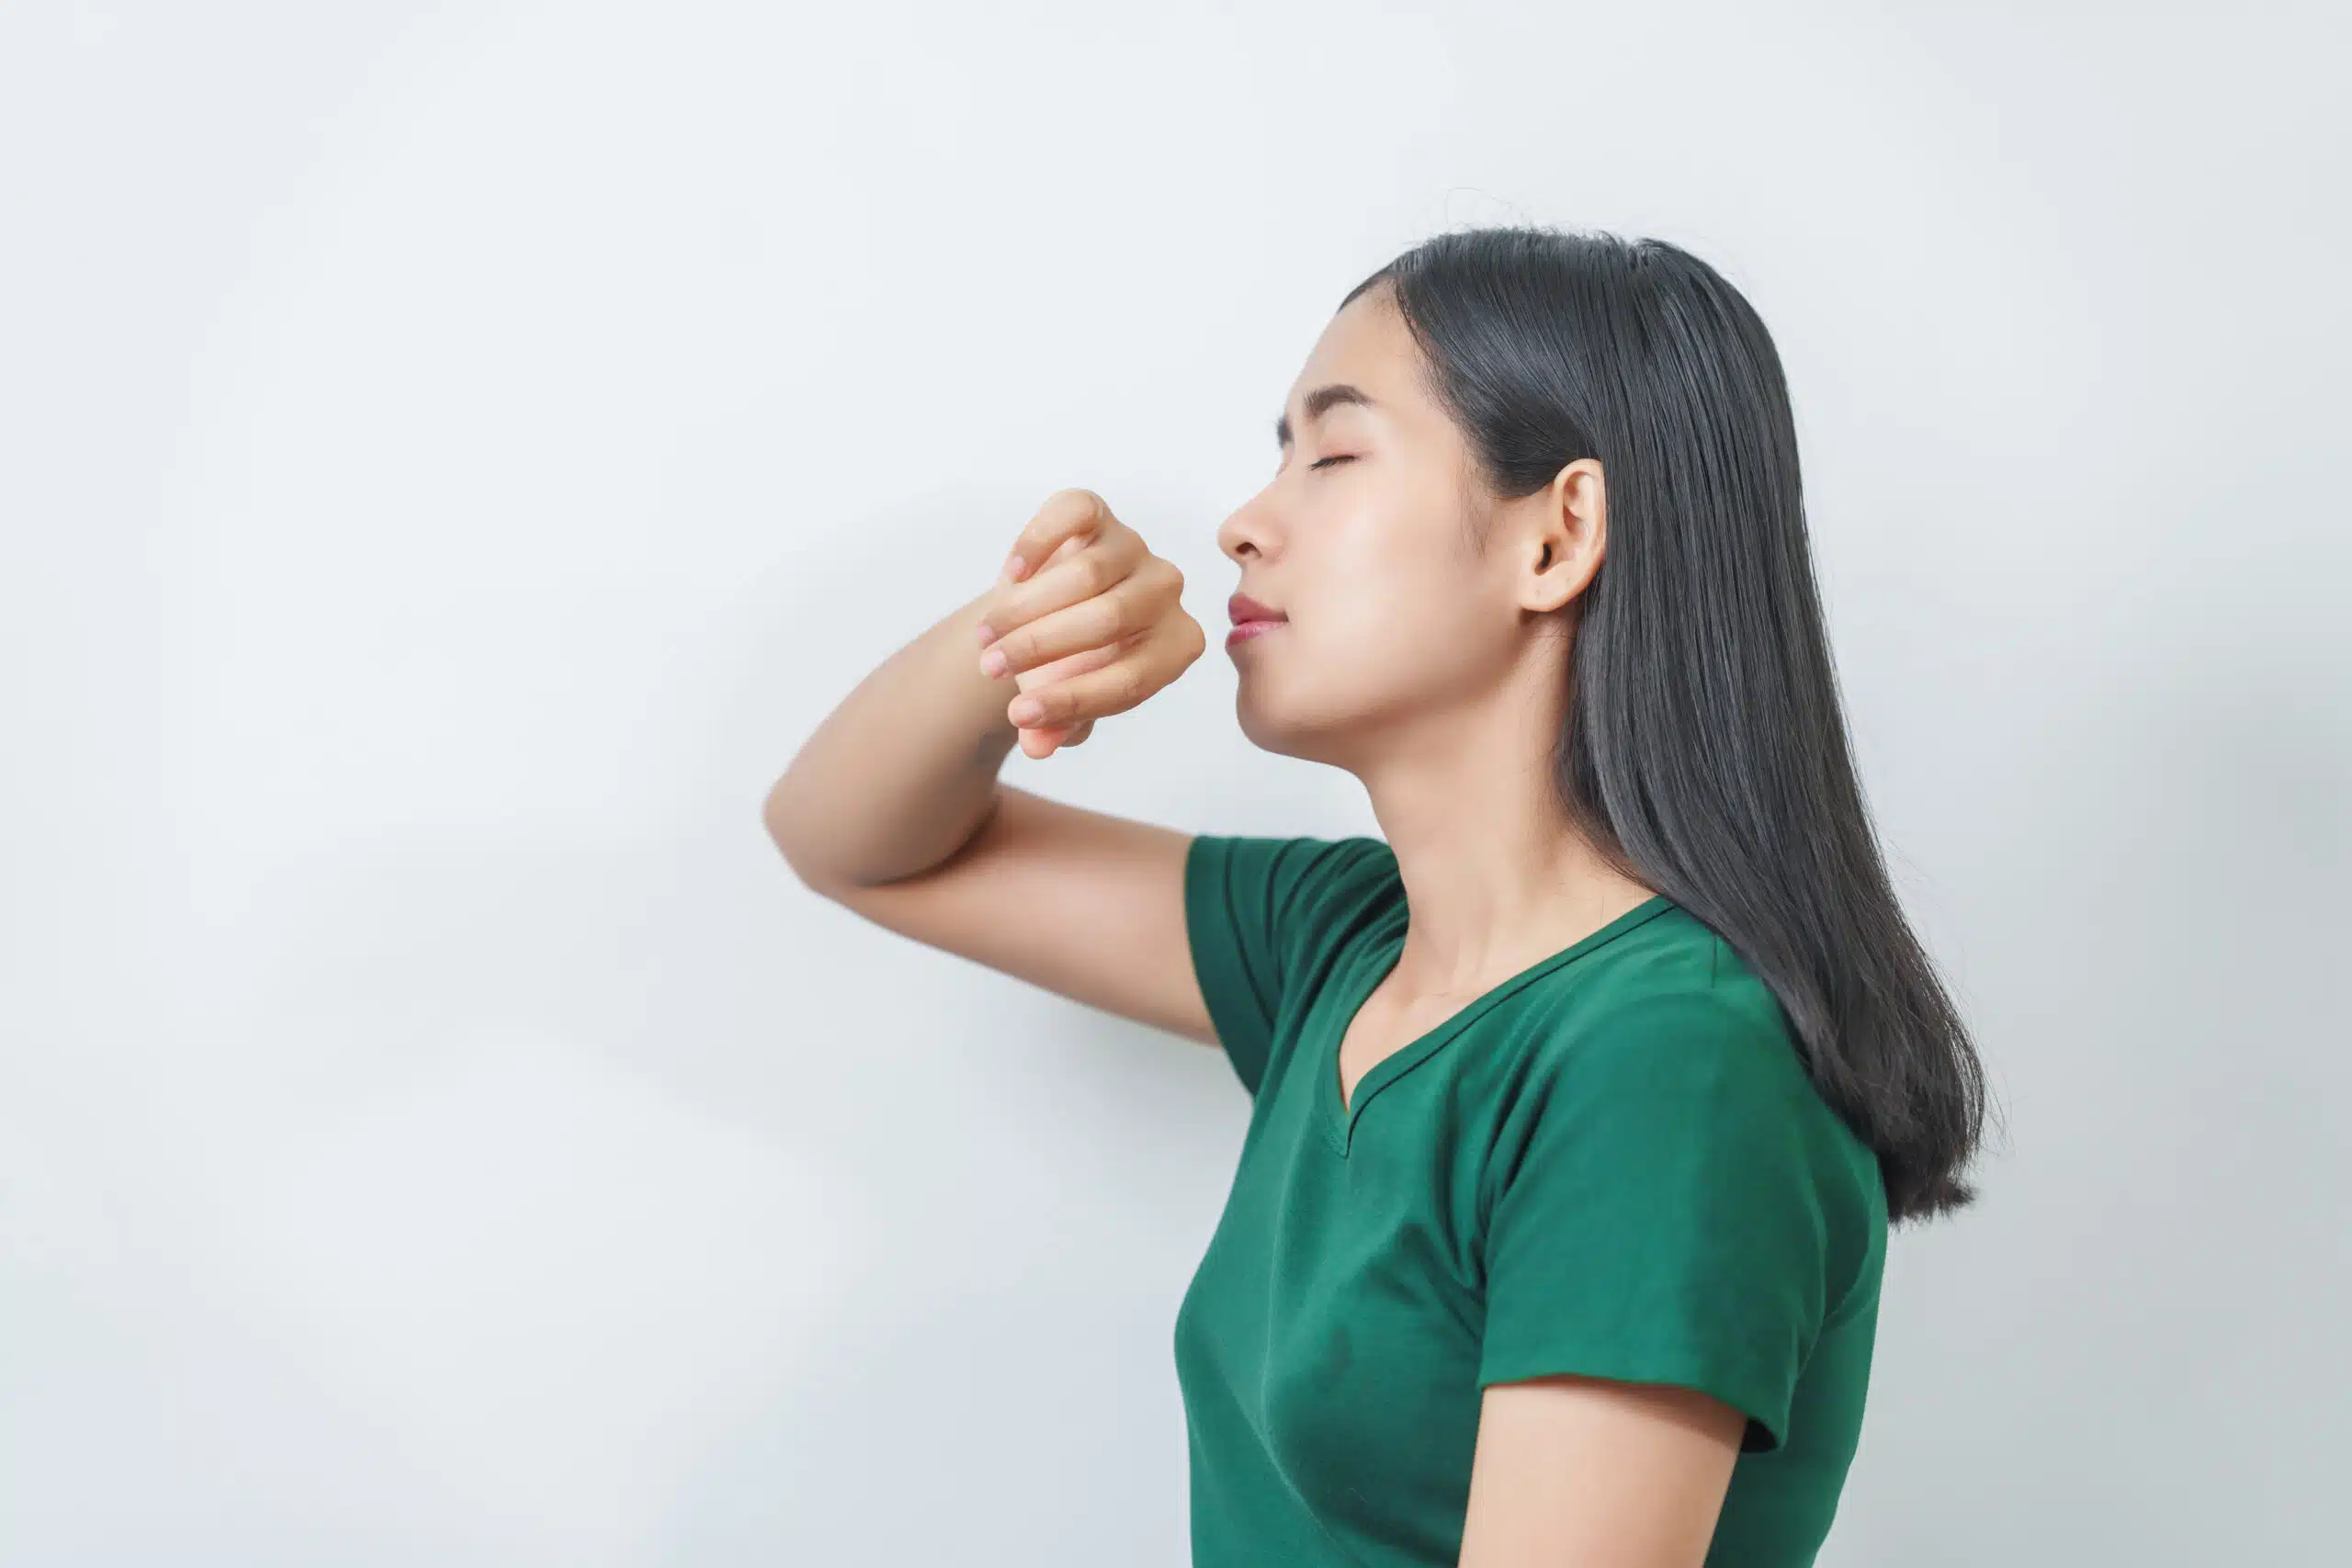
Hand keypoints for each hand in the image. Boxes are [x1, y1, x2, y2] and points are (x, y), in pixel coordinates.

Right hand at [977, 488, 1206, 758]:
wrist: (1046, 611)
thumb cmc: (1064, 664)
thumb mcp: (1062, 701)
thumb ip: (1056, 727)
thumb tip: (1037, 746)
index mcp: (1176, 645)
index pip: (1130, 679)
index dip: (1071, 701)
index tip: (1017, 716)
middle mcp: (1166, 591)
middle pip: (1108, 619)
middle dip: (1040, 648)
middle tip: (990, 668)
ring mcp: (1134, 547)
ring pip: (1086, 574)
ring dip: (1025, 609)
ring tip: (987, 637)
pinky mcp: (1097, 512)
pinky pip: (1072, 516)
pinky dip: (1038, 544)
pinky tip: (1010, 575)